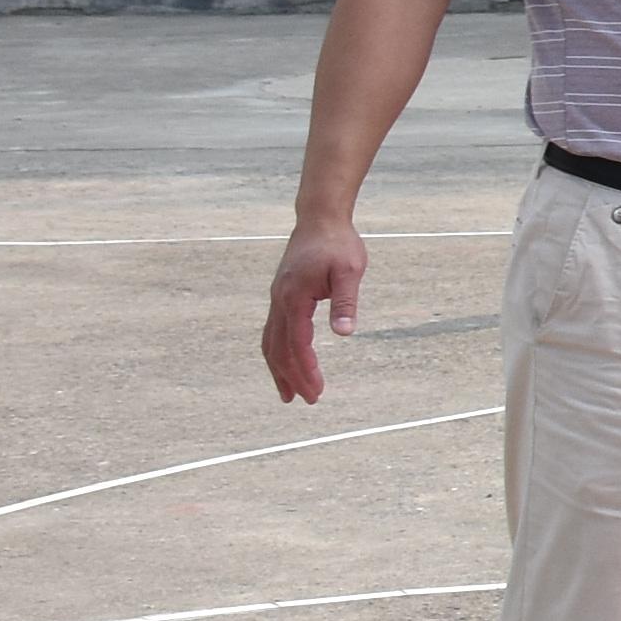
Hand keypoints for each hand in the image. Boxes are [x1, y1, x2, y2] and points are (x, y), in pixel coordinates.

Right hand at [260, 222, 363, 404]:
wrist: (320, 219)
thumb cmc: (338, 244)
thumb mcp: (350, 271)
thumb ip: (346, 302)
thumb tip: (345, 332)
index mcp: (294, 298)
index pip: (297, 344)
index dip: (306, 370)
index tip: (317, 391)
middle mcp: (279, 301)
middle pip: (279, 349)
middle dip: (291, 377)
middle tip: (308, 400)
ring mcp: (276, 298)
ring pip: (270, 342)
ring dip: (278, 369)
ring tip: (288, 394)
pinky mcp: (280, 295)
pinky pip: (273, 331)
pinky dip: (276, 352)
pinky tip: (285, 363)